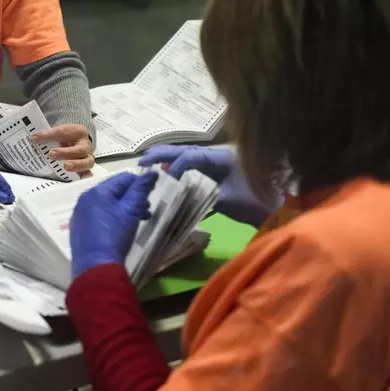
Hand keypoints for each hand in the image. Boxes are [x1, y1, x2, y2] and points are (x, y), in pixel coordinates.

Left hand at [30, 124, 94, 176]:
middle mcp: (85, 145)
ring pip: (87, 162)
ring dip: (76, 164)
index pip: (64, 132)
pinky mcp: (86, 169)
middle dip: (66, 152)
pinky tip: (81, 179)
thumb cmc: (65, 137)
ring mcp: (87, 157)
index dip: (49, 135)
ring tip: (66, 166)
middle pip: (80, 149)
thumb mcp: (57, 132)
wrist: (75, 142)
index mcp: (78, 131)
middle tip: (51, 154)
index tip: (35, 138)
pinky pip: (89, 173)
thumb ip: (47, 135)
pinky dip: (86, 176)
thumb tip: (33, 139)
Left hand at [70, 172, 157, 278]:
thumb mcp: (131, 210)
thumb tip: (152, 172)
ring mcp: (79, 214)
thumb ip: (141, 189)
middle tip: (145, 213)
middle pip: (114, 191)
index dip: (140, 186)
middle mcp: (85, 198)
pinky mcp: (78, 228)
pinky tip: (118, 231)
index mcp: (97, 191)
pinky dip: (110, 218)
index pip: (123, 178)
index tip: (149, 200)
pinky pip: (97, 216)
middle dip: (132, 199)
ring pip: (106, 203)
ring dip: (123, 209)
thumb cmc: (115, 235)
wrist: (95, 267)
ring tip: (134, 222)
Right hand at [139, 145, 281, 226]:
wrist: (276, 210)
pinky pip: (196, 170)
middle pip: (186, 151)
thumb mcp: (228, 198)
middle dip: (163, 154)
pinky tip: (169, 179)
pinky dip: (181, 173)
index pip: (191, 157)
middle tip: (142, 160)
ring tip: (150, 166)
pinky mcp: (219, 177)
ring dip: (170, 162)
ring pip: (189, 159)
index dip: (175, 166)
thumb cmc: (255, 202)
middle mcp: (218, 156)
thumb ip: (203, 191)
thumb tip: (179, 188)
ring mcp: (219, 166)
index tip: (163, 179)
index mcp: (221, 157)